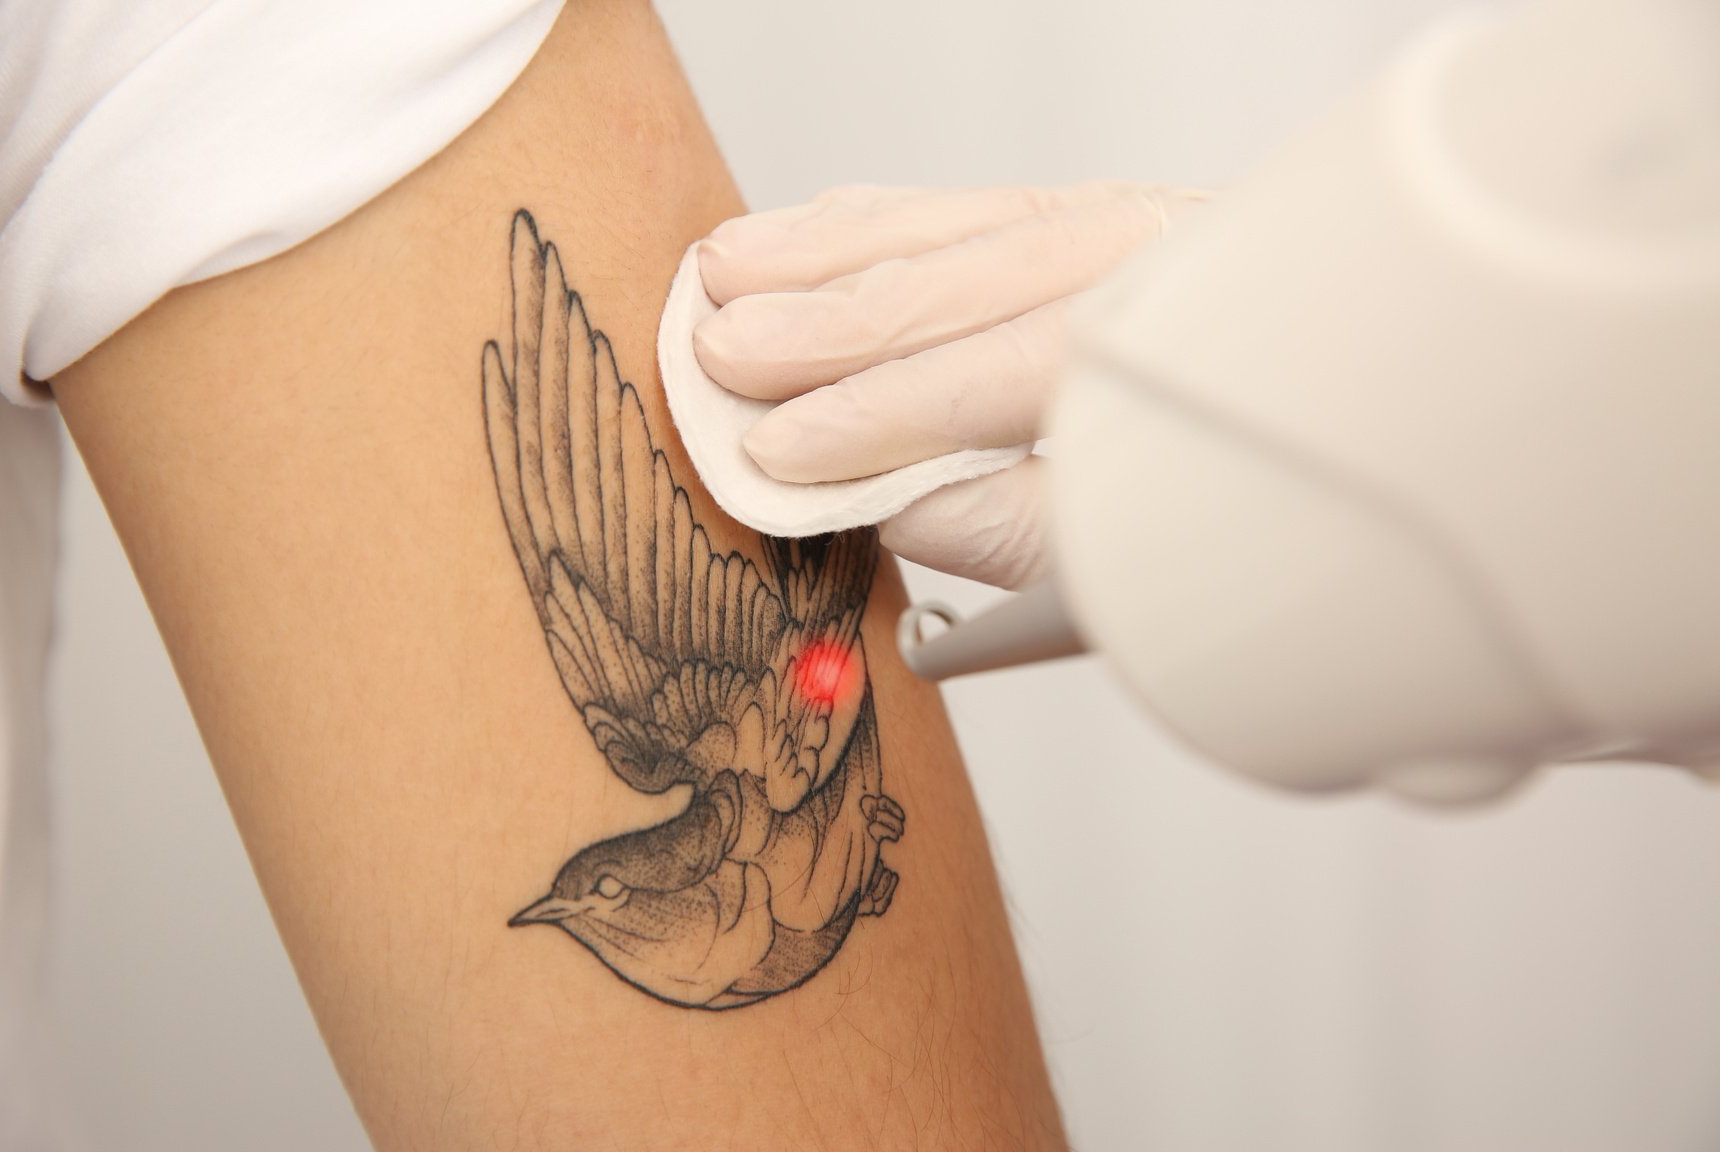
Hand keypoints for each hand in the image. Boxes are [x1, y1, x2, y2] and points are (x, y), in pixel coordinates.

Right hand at [693, 182, 1205, 588]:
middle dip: (825, 325)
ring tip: (724, 274)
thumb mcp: (1139, 555)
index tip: (781, 450)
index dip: (877, 419)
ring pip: (954, 230)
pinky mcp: (1091, 216)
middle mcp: (1145, 265)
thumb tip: (891, 507)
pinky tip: (806, 233)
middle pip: (962, 286)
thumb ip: (1013, 531)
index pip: (996, 378)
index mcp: (1167, 353)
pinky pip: (969, 208)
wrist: (1339, 423)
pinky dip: (878, 223)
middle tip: (721, 354)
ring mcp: (1120, 225)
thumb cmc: (1249, 507)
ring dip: (826, 254)